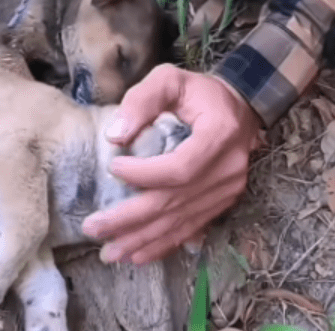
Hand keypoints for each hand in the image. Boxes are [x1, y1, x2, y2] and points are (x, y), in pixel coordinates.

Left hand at [82, 63, 261, 264]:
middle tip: (93, 228)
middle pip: (174, 203)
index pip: (180, 167)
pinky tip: (138, 256)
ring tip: (109, 253)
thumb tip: (114, 136)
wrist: (240, 107)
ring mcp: (227, 191)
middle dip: (130, 219)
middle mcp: (227, 169)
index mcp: (219, 136)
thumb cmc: (199, 91)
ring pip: (180, 222)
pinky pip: (191, 229)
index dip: (144, 175)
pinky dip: (163, 245)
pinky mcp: (221, 203)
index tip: (112, 168)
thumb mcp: (170, 78)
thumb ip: (142, 100)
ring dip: (142, 240)